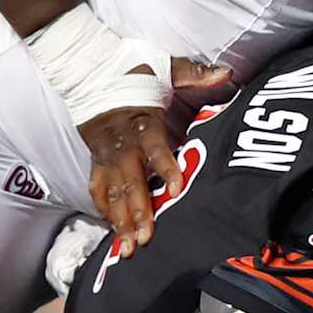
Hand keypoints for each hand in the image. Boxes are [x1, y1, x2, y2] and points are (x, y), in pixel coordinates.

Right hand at [81, 57, 232, 254]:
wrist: (86, 67)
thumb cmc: (130, 68)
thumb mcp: (164, 65)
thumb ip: (194, 73)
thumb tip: (226, 72)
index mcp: (140, 120)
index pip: (154, 147)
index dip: (165, 167)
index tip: (177, 188)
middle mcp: (120, 142)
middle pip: (129, 180)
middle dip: (138, 210)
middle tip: (147, 237)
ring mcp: (104, 153)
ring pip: (111, 191)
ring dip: (120, 220)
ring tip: (130, 246)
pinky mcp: (94, 158)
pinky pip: (97, 188)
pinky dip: (104, 209)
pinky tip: (114, 231)